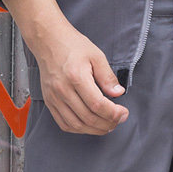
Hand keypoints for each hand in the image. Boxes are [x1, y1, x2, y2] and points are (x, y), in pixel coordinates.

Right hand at [1, 0, 128, 135]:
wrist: (49, 41)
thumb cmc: (73, 46)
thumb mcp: (96, 55)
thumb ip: (107, 76)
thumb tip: (118, 93)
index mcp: (76, 76)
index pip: (97, 104)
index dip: (113, 113)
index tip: (123, 113)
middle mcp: (63, 90)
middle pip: (87, 118)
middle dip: (107, 123)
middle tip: (118, 120)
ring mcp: (54, 98)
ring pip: (76, 125)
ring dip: (94, 130)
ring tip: (107, 125)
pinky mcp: (49, 102)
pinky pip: (64, 123)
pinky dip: (78, 129)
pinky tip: (89, 125)